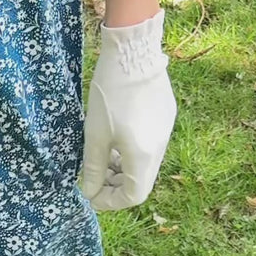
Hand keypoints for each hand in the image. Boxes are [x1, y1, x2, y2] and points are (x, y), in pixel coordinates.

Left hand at [79, 6, 176, 211]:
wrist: (133, 54)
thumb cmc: (110, 94)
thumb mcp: (95, 135)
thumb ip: (93, 168)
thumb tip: (89, 193)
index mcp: (143, 156)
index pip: (133, 195)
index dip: (111, 201)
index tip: (91, 195)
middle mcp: (159, 147)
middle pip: (140, 182)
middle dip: (115, 186)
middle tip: (93, 179)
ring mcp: (165, 132)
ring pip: (145, 164)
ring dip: (123, 169)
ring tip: (101, 158)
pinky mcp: (165, 117)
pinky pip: (149, 146)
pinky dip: (131, 153)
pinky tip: (115, 140)